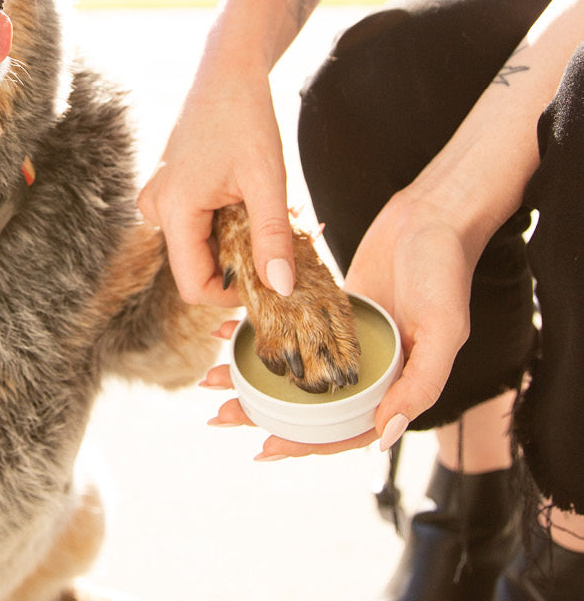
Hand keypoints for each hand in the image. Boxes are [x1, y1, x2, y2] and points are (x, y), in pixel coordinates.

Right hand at [138, 64, 296, 306]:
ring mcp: (158, 198)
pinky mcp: (167, 190)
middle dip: (238, 264)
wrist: (226, 74)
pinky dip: (223, 224)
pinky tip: (243, 197)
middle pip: (197, 268)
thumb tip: (280, 289)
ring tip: (260, 208)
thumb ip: (272, 238)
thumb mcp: (267, 180)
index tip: (270, 279)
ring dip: (233, 242)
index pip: (194, 286)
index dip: (234, 295)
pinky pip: (194, 226)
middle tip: (275, 236)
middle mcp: (156, 208)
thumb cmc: (245, 118)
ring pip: (198, 247)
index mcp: (174, 209)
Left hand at [203, 190, 474, 456]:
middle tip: (220, 414)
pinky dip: (261, 331)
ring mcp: (345, 335)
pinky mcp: (330, 304)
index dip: (306, 444)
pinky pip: (291, 326)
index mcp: (395, 382)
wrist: (434, 212)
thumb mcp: (443, 329)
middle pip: (309, 404)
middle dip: (264, 412)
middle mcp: (367, 365)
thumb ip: (420, 385)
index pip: (345, 430)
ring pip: (294, 366)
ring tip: (213, 377)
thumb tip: (382, 438)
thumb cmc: (446, 269)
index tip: (264, 447)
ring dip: (253, 374)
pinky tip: (228, 329)